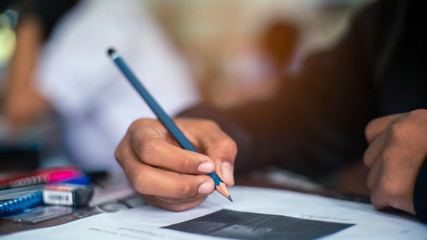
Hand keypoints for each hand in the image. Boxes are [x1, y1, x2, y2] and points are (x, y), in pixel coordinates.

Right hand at [115, 118, 236, 210]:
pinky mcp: (146, 194)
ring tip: (209, 184)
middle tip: (210, 184)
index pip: (151, 149)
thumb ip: (221, 147)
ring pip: (155, 195)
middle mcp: (130, 155)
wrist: (186, 144)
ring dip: (187, 194)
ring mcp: (135, 177)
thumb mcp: (209, 131)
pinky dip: (187, 200)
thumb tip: (224, 177)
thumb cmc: (191, 133)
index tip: (208, 165)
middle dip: (180, 185)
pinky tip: (199, 189)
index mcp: (140, 131)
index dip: (179, 161)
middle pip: (143, 178)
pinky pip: (165, 204)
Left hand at [363, 109, 426, 214]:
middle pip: (371, 158)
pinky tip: (410, 202)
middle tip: (407, 180)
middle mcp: (397, 133)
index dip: (381, 148)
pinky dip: (390, 204)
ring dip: (387, 188)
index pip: (373, 131)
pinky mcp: (390, 184)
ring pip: (373, 179)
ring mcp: (391, 157)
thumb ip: (420, 137)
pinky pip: (378, 199)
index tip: (394, 160)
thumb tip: (407, 154)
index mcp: (414, 120)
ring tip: (414, 190)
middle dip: (384, 170)